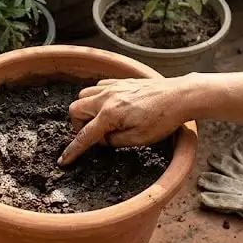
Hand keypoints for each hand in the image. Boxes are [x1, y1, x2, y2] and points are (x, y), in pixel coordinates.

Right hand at [57, 76, 192, 165]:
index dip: (73, 150)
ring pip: (84, 95)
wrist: (179, 96)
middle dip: (78, 124)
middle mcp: (106, 98)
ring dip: (86, 109)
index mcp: (110, 115)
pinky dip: (97, 97)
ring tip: (101, 120)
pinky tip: (111, 106)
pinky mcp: (120, 81)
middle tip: (94, 134)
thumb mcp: (138, 140)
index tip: (63, 160)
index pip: (84, 136)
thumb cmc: (163, 120)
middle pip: (75, 109)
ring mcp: (112, 87)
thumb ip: (114, 141)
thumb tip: (102, 139)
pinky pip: (97, 87)